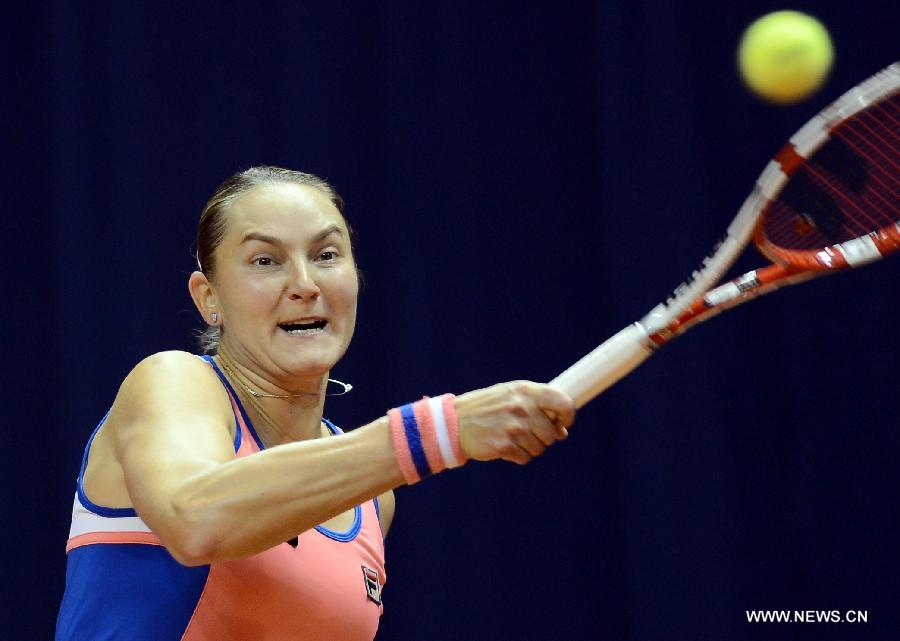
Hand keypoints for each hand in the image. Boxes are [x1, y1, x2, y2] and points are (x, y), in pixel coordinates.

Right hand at [454, 381, 575, 464]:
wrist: (454, 423)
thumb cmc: (485, 409)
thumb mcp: (510, 396)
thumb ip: (536, 407)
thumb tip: (562, 431)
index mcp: (525, 391)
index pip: (563, 402)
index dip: (568, 416)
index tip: (563, 424)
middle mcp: (522, 407)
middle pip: (552, 433)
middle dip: (543, 438)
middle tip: (524, 433)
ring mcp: (514, 427)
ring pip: (539, 448)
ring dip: (527, 447)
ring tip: (509, 437)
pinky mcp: (505, 445)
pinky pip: (525, 458)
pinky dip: (516, 456)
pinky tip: (503, 446)